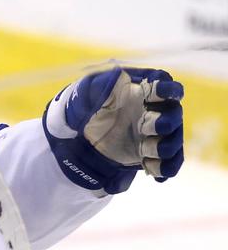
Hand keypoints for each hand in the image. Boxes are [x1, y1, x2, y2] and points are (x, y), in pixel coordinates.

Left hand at [44, 66, 183, 192]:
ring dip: (166, 148)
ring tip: (149, 153)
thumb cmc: (84, 104)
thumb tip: (118, 76)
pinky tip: (154, 173)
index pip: (163, 86)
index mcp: (140, 91)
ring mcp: (152, 134)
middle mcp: (152, 111)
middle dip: (166, 122)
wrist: (76, 133)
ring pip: (172, 141)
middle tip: (148, 127)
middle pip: (172, 115)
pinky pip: (166, 163)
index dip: (167, 90)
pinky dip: (164, 169)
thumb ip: (100, 85)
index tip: (162, 94)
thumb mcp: (85, 92)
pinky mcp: (148, 154)